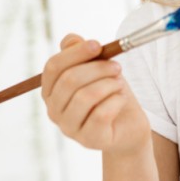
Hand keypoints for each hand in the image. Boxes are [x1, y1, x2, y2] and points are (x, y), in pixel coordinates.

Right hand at [42, 34, 150, 154]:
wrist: (128, 125)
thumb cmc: (109, 93)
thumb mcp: (97, 68)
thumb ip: (81, 52)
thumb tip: (71, 40)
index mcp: (51, 90)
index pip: (53, 67)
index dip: (75, 53)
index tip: (98, 45)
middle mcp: (54, 111)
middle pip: (69, 80)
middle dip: (98, 68)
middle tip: (117, 66)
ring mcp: (69, 128)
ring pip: (85, 97)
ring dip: (108, 84)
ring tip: (119, 84)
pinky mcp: (89, 140)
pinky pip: (101, 114)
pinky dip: (116, 101)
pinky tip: (121, 100)